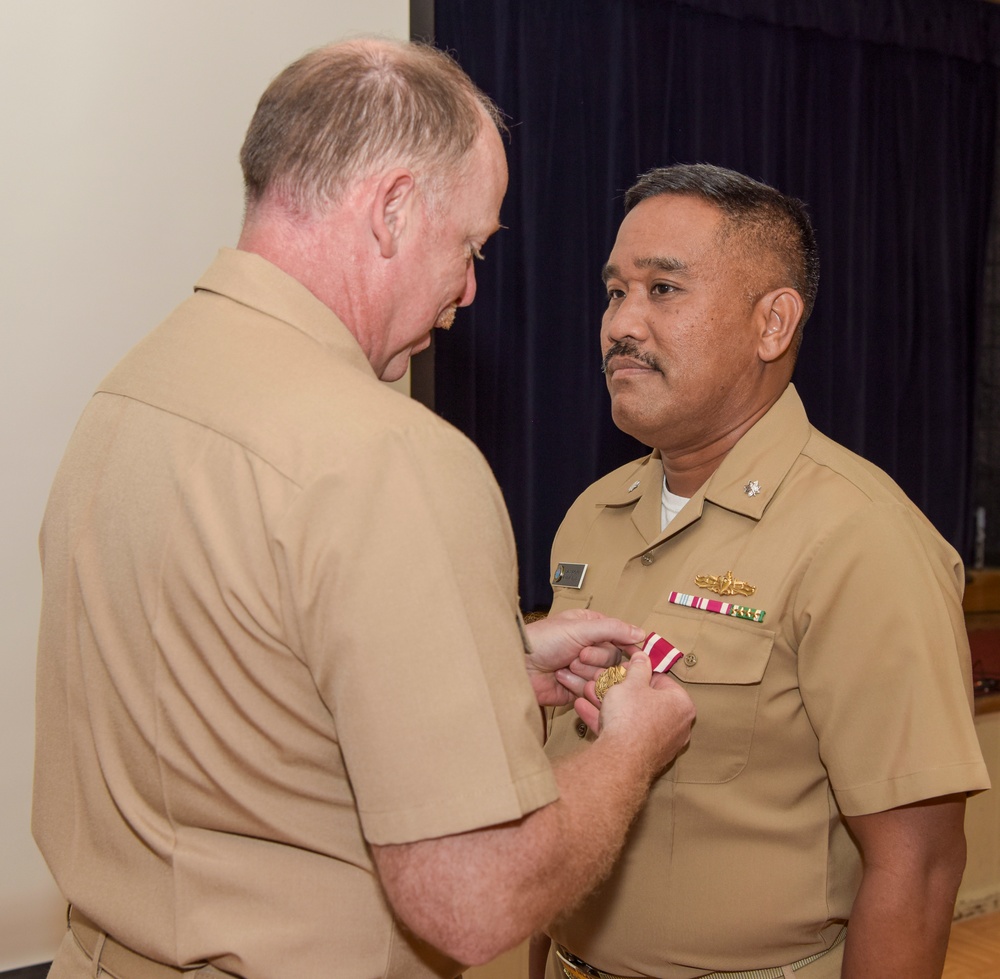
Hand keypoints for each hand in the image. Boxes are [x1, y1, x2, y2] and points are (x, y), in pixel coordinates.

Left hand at [523, 608, 644, 706]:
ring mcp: (584, 669)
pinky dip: (576, 684)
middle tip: (578, 655)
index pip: (621, 637)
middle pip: (615, 659)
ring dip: (584, 672)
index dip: (628, 646)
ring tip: (566, 665)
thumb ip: (612, 629)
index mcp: (591, 628)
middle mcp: (590, 648)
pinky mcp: (578, 689)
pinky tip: (561, 678)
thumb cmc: (542, 640)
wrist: (519, 667)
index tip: (637, 654)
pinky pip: (591, 690)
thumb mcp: (579, 628)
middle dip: (596, 658)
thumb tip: (640, 632)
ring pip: (604, 676)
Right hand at [581, 653, 695, 773]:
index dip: (637, 672)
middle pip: (644, 700)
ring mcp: (660, 744)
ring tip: (587, 692)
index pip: (660, 681)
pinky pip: (623, 734)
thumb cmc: (631, 717)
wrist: (620, 760)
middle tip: (602, 681)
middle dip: (619, 690)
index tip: (621, 670)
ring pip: (630, 718)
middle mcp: (676, 726)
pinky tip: (584, 710)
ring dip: (608, 704)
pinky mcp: (642, 757)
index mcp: (681, 704)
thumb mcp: (631, 683)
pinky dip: (606, 722)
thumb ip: (638, 668)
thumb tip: (642, 656)